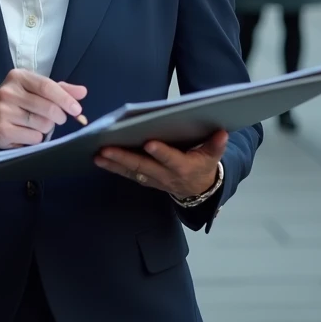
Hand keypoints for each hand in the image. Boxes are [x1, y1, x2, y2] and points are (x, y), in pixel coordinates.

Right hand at [0, 69, 86, 150]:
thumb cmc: (13, 101)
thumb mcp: (32, 89)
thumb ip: (59, 89)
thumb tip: (82, 92)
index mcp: (18, 77)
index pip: (47, 87)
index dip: (66, 99)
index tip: (77, 110)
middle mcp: (9, 92)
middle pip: (48, 108)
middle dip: (59, 117)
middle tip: (56, 118)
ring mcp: (4, 112)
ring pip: (43, 125)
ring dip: (46, 128)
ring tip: (35, 124)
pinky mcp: (3, 131)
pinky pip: (34, 138)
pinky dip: (36, 138)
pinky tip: (25, 133)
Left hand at [94, 130, 226, 199]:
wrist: (199, 189)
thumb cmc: (204, 165)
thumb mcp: (213, 156)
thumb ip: (216, 145)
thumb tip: (222, 132)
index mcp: (184, 167)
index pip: (172, 160)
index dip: (161, 153)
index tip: (149, 143)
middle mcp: (166, 175)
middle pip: (144, 166)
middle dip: (124, 158)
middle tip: (106, 148)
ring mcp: (154, 179)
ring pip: (132, 171)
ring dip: (114, 164)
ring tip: (97, 155)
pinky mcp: (145, 179)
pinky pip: (128, 174)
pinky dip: (113, 167)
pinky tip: (99, 159)